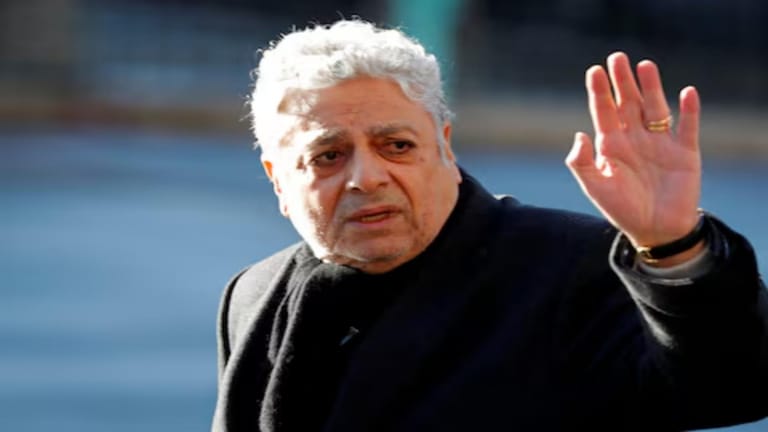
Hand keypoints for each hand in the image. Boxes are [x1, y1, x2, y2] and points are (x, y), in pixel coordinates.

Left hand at [566, 52, 701, 253]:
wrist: (656, 231)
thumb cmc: (622, 210)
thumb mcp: (596, 188)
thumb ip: (583, 163)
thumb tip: (579, 134)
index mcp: (612, 146)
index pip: (604, 112)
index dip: (599, 92)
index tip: (594, 71)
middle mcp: (636, 139)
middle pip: (628, 104)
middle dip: (623, 82)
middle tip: (618, 57)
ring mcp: (661, 144)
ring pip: (656, 109)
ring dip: (652, 88)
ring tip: (645, 66)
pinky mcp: (685, 153)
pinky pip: (688, 127)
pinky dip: (689, 111)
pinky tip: (686, 92)